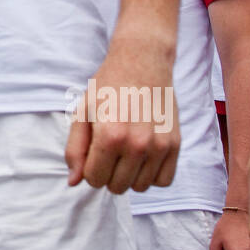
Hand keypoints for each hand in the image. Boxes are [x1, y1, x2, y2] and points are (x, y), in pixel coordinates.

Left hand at [65, 24, 179, 192]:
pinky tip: (143, 157)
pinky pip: (163, 181)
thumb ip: (75, 149)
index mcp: (110, 135)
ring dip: (129, 175)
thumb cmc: (108, 86)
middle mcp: (137, 144)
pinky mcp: (176, 145)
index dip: (89, 168)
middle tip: (109, 149)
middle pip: (116, 187)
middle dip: (107, 173)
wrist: (142, 61)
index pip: (93, 179)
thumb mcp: (83, 112)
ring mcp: (160, 146)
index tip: (93, 151)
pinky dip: (151, 175)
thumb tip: (73, 182)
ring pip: (139, 187)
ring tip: (126, 151)